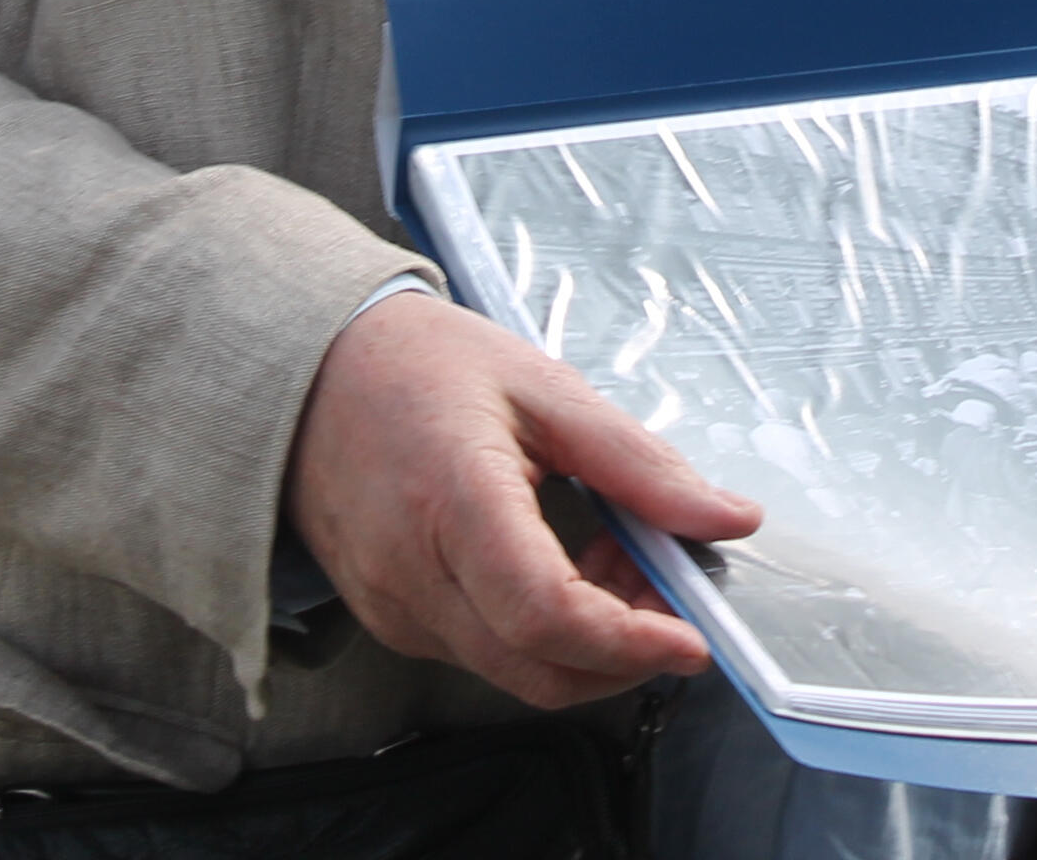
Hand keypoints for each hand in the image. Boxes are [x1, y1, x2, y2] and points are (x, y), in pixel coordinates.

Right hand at [282, 293, 759, 708]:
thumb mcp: (543, 386)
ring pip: (515, 672)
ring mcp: (392, 607)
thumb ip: (640, 463)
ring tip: (612, 554)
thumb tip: (729, 518)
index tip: (693, 637)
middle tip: (669, 588)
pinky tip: (561, 564)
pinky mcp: (388, 620)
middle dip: (625, 652)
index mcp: (451, 501)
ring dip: (587, 641)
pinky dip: (541, 632)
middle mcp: (411, 573)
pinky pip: (481, 654)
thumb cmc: (418, 364)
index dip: (630, 642)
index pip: (548, 614)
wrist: (306, 369)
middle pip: (540, 670)